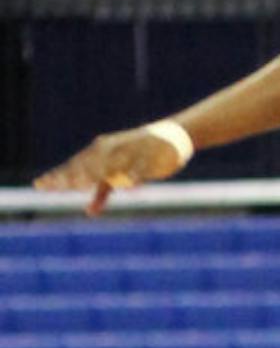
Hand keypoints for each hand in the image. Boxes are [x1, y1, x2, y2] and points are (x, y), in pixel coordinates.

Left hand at [33, 126, 187, 215]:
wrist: (172, 135)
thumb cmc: (140, 155)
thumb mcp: (119, 174)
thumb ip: (103, 192)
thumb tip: (89, 212)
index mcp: (100, 153)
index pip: (74, 166)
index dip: (57, 176)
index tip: (39, 185)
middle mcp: (110, 151)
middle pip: (86, 165)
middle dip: (70, 176)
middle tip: (55, 186)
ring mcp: (129, 152)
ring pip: (110, 164)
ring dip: (95, 173)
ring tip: (80, 184)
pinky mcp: (149, 157)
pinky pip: (140, 169)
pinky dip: (134, 176)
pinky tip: (128, 187)